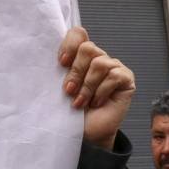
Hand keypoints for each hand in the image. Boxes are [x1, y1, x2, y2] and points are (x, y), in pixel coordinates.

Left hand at [58, 26, 135, 149]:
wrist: (85, 134)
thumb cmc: (70, 112)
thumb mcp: (58, 88)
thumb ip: (58, 70)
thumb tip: (43, 55)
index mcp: (79, 56)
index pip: (78, 34)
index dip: (69, 44)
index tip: (61, 63)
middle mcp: (97, 58)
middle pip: (88, 48)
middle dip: (76, 72)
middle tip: (69, 91)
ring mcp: (113, 67)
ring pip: (100, 63)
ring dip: (87, 86)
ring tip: (80, 102)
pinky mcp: (126, 78)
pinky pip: (114, 76)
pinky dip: (102, 91)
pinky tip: (97, 102)